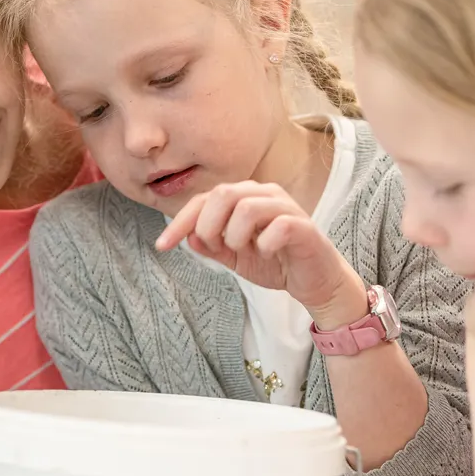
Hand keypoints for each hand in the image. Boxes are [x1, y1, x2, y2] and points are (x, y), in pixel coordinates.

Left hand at [155, 181, 366, 326]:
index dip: (179, 221)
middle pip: (223, 194)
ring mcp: (286, 208)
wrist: (313, 281)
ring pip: (247, 207)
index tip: (161, 246)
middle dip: (208, 226)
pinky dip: (264, 244)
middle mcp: (264, 194)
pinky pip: (278, 226)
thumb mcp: (233, 256)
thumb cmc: (274, 262)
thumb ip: (210, 245)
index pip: (204, 199)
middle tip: (215, 248)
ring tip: (243, 250)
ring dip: (235, 235)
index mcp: (244, 197)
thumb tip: (186, 236)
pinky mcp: (304, 226)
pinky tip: (266, 253)